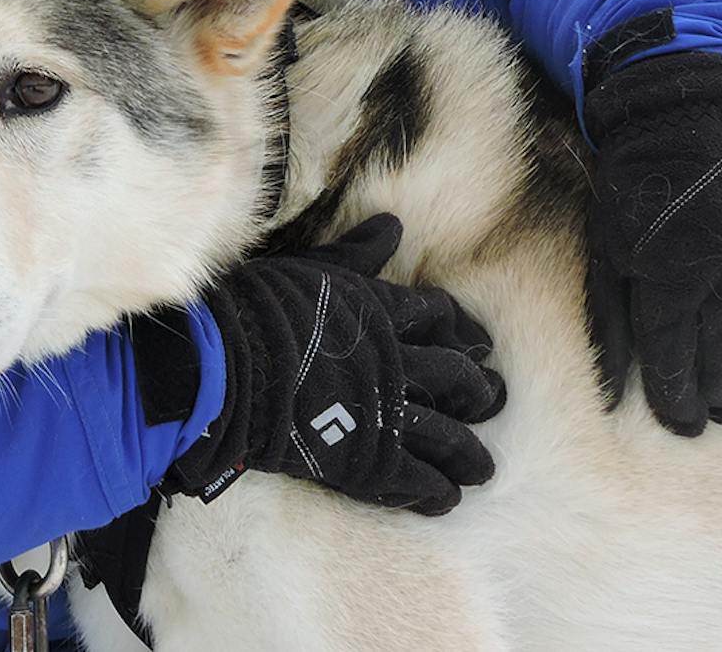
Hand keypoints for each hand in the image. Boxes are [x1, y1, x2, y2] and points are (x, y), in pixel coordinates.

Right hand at [150, 214, 505, 514]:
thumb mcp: (313, 270)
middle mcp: (395, 362)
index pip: (437, 316)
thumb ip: (356, 252)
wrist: (228, 368)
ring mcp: (385, 412)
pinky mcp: (368, 459)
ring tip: (483, 468)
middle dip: (478, 390)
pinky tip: (446, 498)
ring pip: (447, 434)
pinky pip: (417, 479)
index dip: (460, 329)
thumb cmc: (260, 311)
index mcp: (381, 312)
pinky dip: (436, 491)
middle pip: (455, 376)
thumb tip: (392, 224)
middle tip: (493, 399)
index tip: (476, 342)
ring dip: (469, 453)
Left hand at [583, 52, 721, 436]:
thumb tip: (610, 391)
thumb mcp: (608, 248)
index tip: (682, 424)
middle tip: (712, 414)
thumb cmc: (638, 188)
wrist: (694, 121)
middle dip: (714, 393)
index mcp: (668, 276)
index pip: (674, 359)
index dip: (677, 399)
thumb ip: (611, 321)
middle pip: (721, 358)